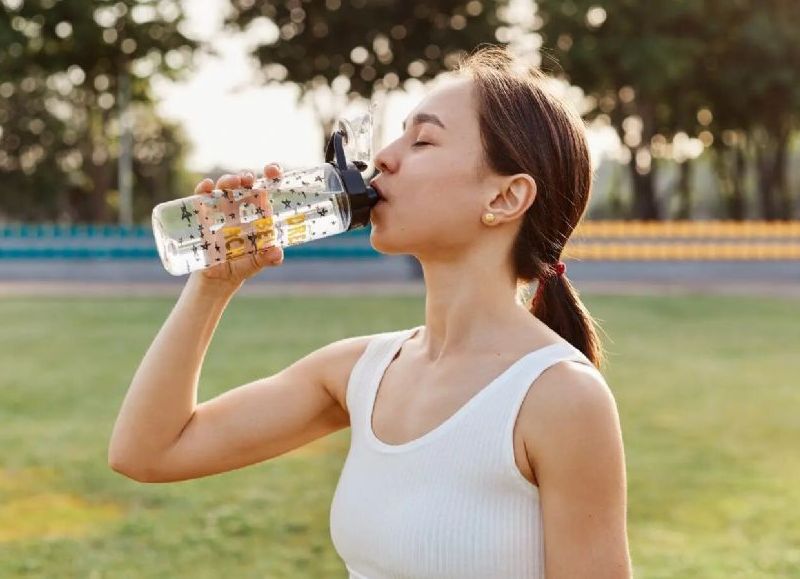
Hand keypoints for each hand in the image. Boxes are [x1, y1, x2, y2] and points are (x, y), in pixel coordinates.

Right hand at [188, 163, 283, 292]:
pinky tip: (206, 186)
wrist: (217, 280)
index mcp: (257, 215)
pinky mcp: (203, 217)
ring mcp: (221, 212)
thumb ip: (267, 258)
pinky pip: (202, 199)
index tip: (274, 170)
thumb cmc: (241, 267)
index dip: (270, 176)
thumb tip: (277, 253)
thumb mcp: (256, 264)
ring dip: (227, 181)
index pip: (265, 190)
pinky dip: (203, 190)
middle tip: (248, 178)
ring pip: (224, 189)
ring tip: (232, 182)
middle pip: (244, 185)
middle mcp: (240, 209)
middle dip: (246, 177)